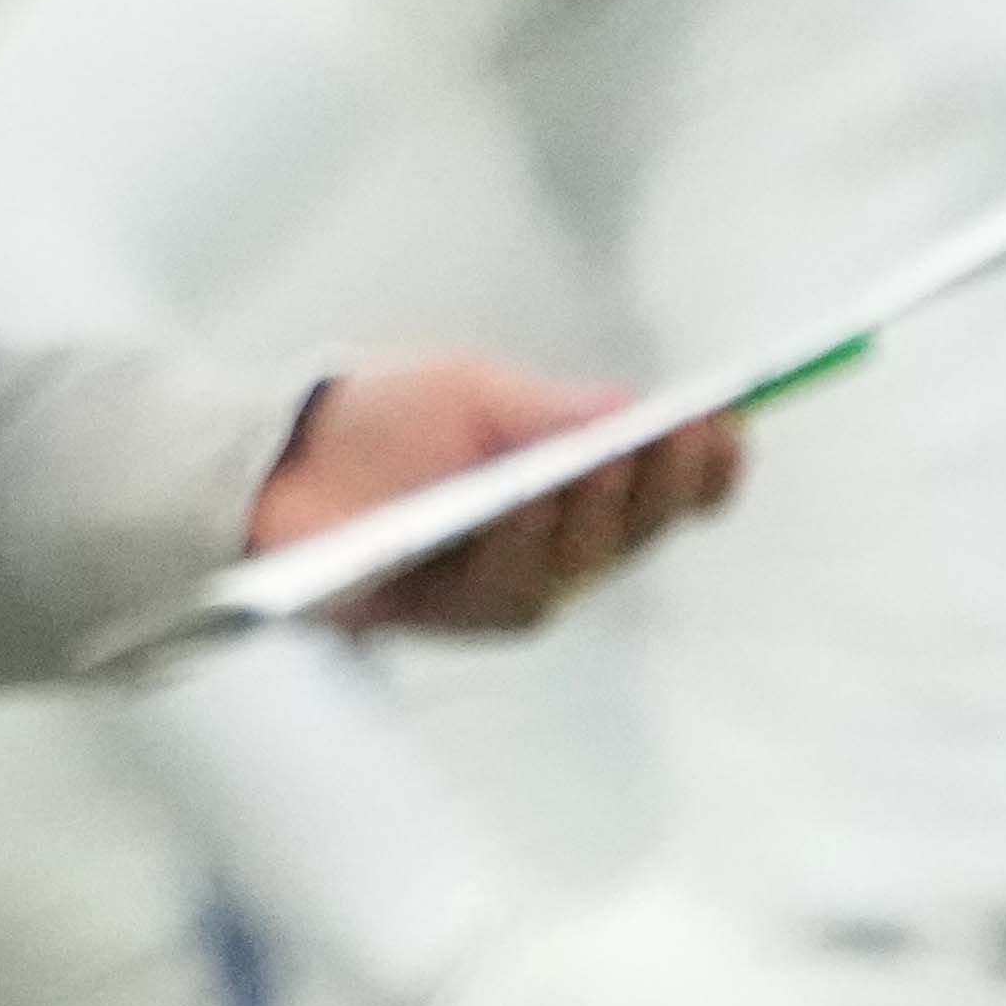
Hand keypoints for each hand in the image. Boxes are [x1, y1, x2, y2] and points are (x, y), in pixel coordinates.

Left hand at [248, 351, 742, 635]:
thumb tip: (640, 412)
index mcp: (576, 488)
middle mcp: (558, 547)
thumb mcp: (470, 391)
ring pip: (581, 566)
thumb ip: (551, 409)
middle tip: (676, 437)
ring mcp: (508, 586)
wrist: (274, 459)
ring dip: (594, 514)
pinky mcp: (451, 614)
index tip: (731, 426)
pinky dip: (520, 545)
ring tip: (599, 466)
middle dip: (663, 483)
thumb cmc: (378, 420)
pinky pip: (508, 591)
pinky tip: (523, 505)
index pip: (667, 491)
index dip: (707, 467)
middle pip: (639, 531)